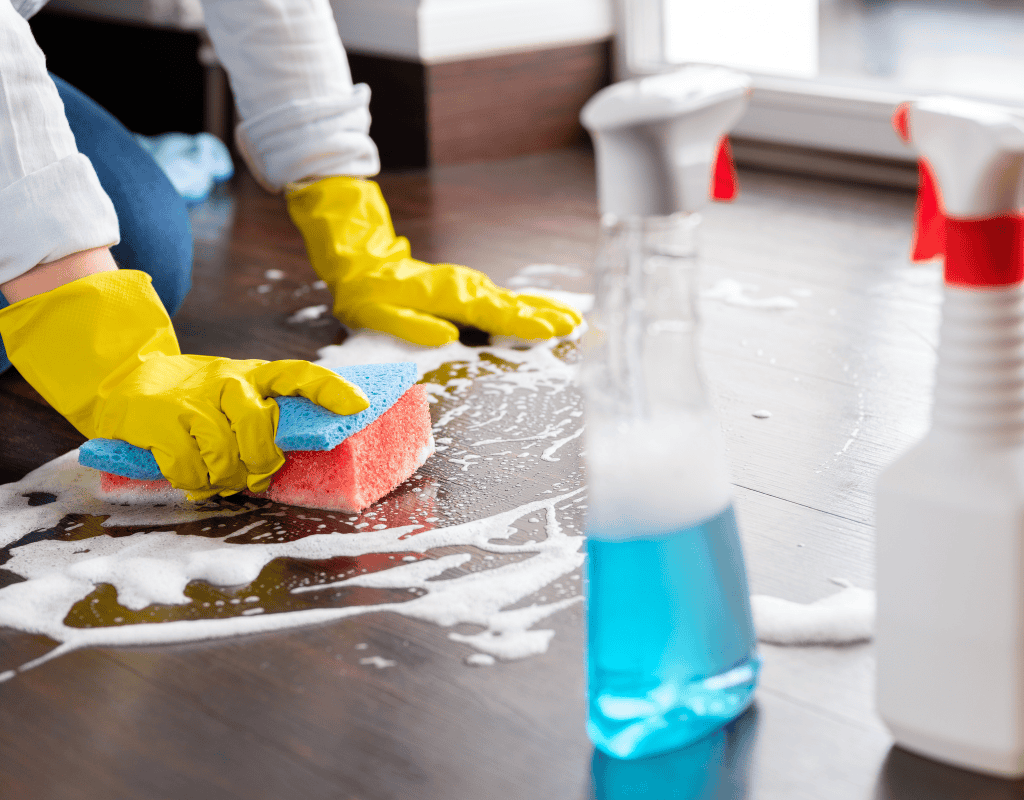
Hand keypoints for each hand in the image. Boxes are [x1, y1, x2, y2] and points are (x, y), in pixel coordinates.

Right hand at [0, 270, 367, 499]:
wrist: (122, 381)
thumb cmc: (193, 399)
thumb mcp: (232, 396)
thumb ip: (261, 419)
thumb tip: (295, 457)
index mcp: (253, 375)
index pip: (300, 374)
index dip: (330, 390)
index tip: (359, 406)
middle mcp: (228, 381)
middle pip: (260, 428)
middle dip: (260, 463)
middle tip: (253, 477)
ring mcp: (192, 399)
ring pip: (225, 452)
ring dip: (224, 478)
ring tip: (217, 479)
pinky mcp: (159, 419)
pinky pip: (190, 466)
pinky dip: (193, 482)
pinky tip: (191, 479)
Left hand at [286, 176, 582, 345]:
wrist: (364, 265)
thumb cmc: (369, 295)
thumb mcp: (378, 313)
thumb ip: (412, 325)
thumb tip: (446, 337)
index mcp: (448, 296)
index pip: (492, 312)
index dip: (522, 323)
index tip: (548, 330)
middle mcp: (465, 288)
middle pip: (511, 304)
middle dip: (544, 316)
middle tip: (575, 326)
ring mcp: (470, 288)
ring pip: (512, 301)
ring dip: (543, 310)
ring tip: (573, 320)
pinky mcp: (470, 291)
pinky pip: (504, 301)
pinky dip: (529, 307)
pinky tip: (548, 313)